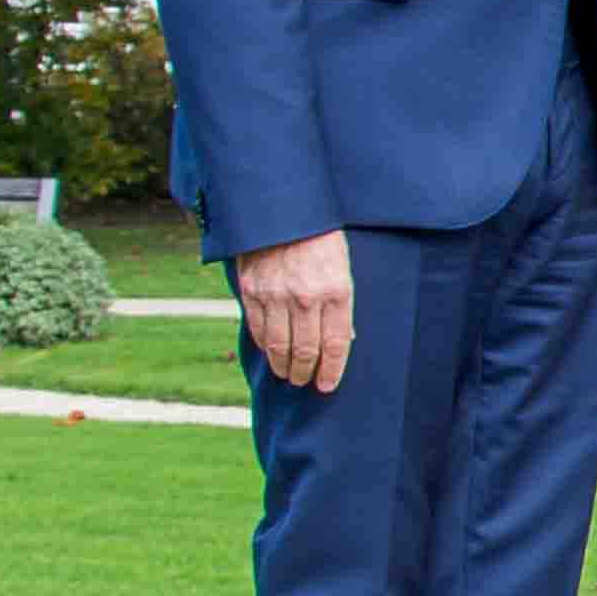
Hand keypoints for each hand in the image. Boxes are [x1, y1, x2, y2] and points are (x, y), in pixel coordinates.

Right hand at [236, 227, 358, 392]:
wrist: (283, 209)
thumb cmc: (321, 238)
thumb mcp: (343, 267)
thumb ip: (341, 304)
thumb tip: (344, 338)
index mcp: (336, 291)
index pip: (336, 344)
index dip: (332, 370)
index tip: (327, 386)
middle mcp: (306, 297)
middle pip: (306, 350)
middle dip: (306, 373)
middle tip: (305, 382)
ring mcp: (276, 295)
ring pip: (279, 346)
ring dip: (283, 366)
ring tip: (287, 374)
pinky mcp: (252, 291)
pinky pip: (257, 329)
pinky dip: (263, 346)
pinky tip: (269, 352)